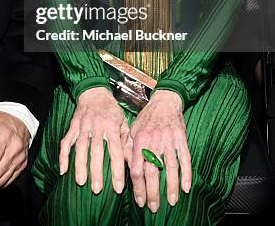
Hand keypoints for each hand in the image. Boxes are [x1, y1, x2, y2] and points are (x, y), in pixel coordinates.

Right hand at [60, 87, 128, 193]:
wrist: (94, 92)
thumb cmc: (111, 110)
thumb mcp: (124, 123)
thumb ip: (127, 142)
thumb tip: (133, 162)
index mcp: (112, 126)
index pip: (116, 151)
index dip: (117, 170)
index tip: (118, 187)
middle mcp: (97, 126)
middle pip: (96, 151)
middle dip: (96, 171)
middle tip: (97, 189)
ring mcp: (83, 126)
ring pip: (80, 147)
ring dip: (80, 165)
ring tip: (81, 182)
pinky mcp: (72, 126)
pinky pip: (66, 141)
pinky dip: (63, 156)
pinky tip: (63, 170)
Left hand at [123, 90, 190, 212]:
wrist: (165, 101)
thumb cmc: (147, 117)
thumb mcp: (133, 129)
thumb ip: (127, 146)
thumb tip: (123, 164)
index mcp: (139, 140)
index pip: (136, 169)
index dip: (137, 187)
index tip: (139, 200)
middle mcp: (153, 141)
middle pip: (153, 172)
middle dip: (153, 193)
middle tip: (153, 207)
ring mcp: (169, 141)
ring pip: (170, 168)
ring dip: (170, 187)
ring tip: (170, 201)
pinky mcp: (181, 140)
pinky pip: (185, 159)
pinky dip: (186, 174)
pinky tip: (186, 187)